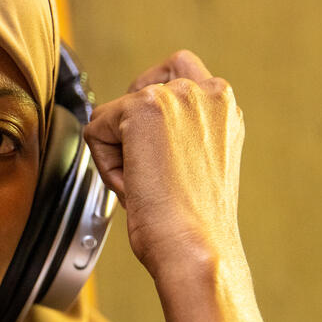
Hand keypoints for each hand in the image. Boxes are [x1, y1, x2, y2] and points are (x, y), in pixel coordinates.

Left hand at [83, 50, 245, 284]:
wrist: (196, 247)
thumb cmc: (195, 223)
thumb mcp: (198, 164)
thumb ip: (180, 132)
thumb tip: (132, 126)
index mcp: (225, 107)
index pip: (175, 74)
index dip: (153, 113)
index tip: (160, 154)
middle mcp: (210, 92)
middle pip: (140, 87)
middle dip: (132, 128)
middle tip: (150, 170)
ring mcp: (178, 95)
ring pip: (115, 114)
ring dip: (119, 152)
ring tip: (147, 183)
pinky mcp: (144, 106)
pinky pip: (95, 130)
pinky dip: (104, 164)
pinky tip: (134, 185)